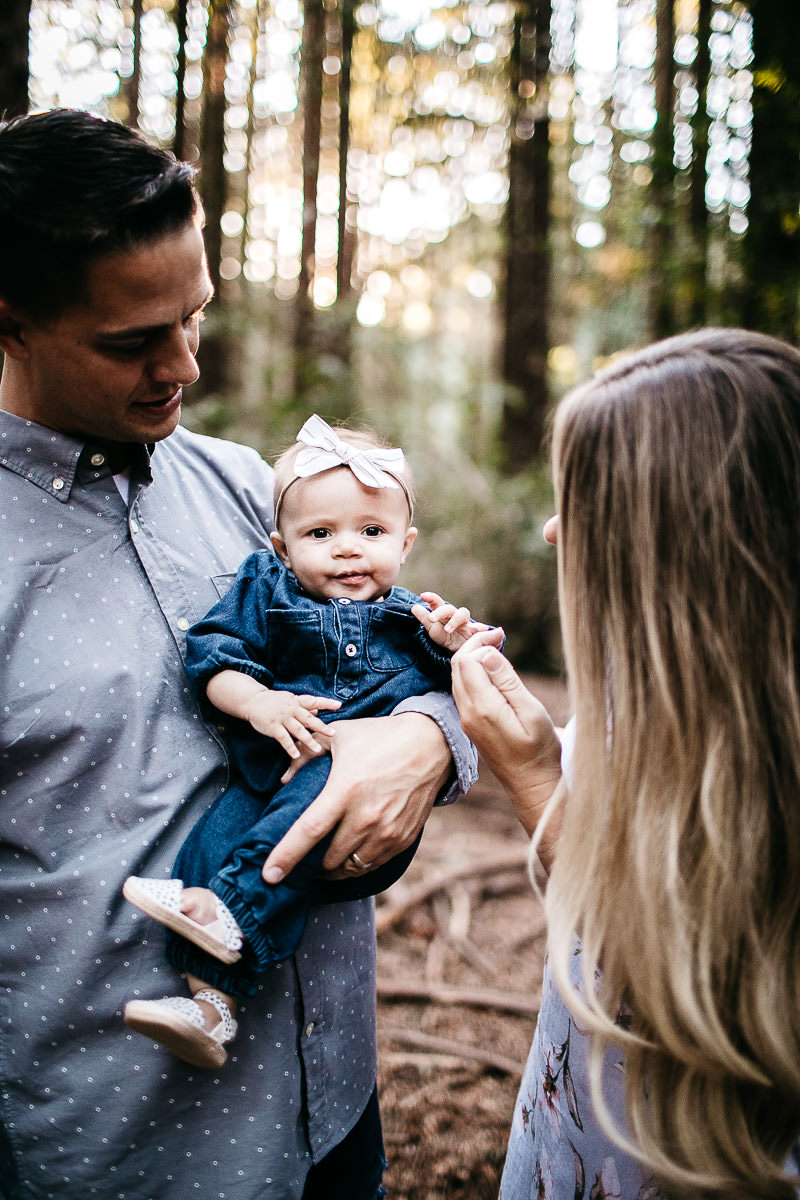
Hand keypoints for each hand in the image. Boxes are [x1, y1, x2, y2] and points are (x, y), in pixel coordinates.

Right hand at [246, 690, 340, 758]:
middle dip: (321, 727)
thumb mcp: (289, 700)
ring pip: (298, 730)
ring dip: (308, 741)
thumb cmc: (274, 701)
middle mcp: (291, 709)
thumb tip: (318, 711)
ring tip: (317, 750)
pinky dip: (290, 747)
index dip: (326, 703)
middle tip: (333, 733)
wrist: (252, 700)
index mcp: (296, 702)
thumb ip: (303, 706)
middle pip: (309, 719)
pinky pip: (284, 739)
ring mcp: (282, 718)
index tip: (339, 705)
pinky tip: (296, 755)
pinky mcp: (273, 727)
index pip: (313, 701)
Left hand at [262, 713, 450, 882]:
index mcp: (345, 791)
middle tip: (303, 857)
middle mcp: (366, 817)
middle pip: (327, 859)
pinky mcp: (402, 839)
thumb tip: (284, 779)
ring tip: (325, 860)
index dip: (286, 856)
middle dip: (310, 863)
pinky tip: (350, 853)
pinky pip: (372, 865)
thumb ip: (307, 756)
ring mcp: (387, 831)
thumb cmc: (380, 737)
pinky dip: (357, 864)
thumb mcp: (340, 737)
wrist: (430, 745)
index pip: (309, 832)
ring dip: (333, 867)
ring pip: (350, 868)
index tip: (269, 875)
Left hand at [412, 591, 503, 653]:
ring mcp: (466, 623)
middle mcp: (455, 616)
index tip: (423, 595)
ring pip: (463, 613)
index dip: (431, 597)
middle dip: (440, 612)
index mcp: (443, 614)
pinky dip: (480, 627)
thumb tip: (414, 607)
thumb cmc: (447, 637)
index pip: (437, 603)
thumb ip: (424, 619)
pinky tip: (480, 629)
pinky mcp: (475, 632)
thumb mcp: (433, 630)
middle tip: (432, 619)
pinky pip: (479, 628)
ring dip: (455, 619)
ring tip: (447, 629)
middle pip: (449, 608)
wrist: (461, 650)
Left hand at [450, 631, 564, 864]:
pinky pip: (464, 691)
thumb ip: (506, 681)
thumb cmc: (539, 750)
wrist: (532, 784)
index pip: (466, 661)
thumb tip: (486, 653)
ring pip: (458, 678)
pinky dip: (474, 674)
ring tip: (496, 649)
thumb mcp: (530, 711)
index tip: (500, 635)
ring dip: (473, 660)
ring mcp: (466, 720)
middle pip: (457, 667)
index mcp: (482, 708)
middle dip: (473, 647)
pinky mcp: (471, 724)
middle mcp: (467, 713)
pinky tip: (493, 671)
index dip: (480, 643)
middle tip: (498, 637)